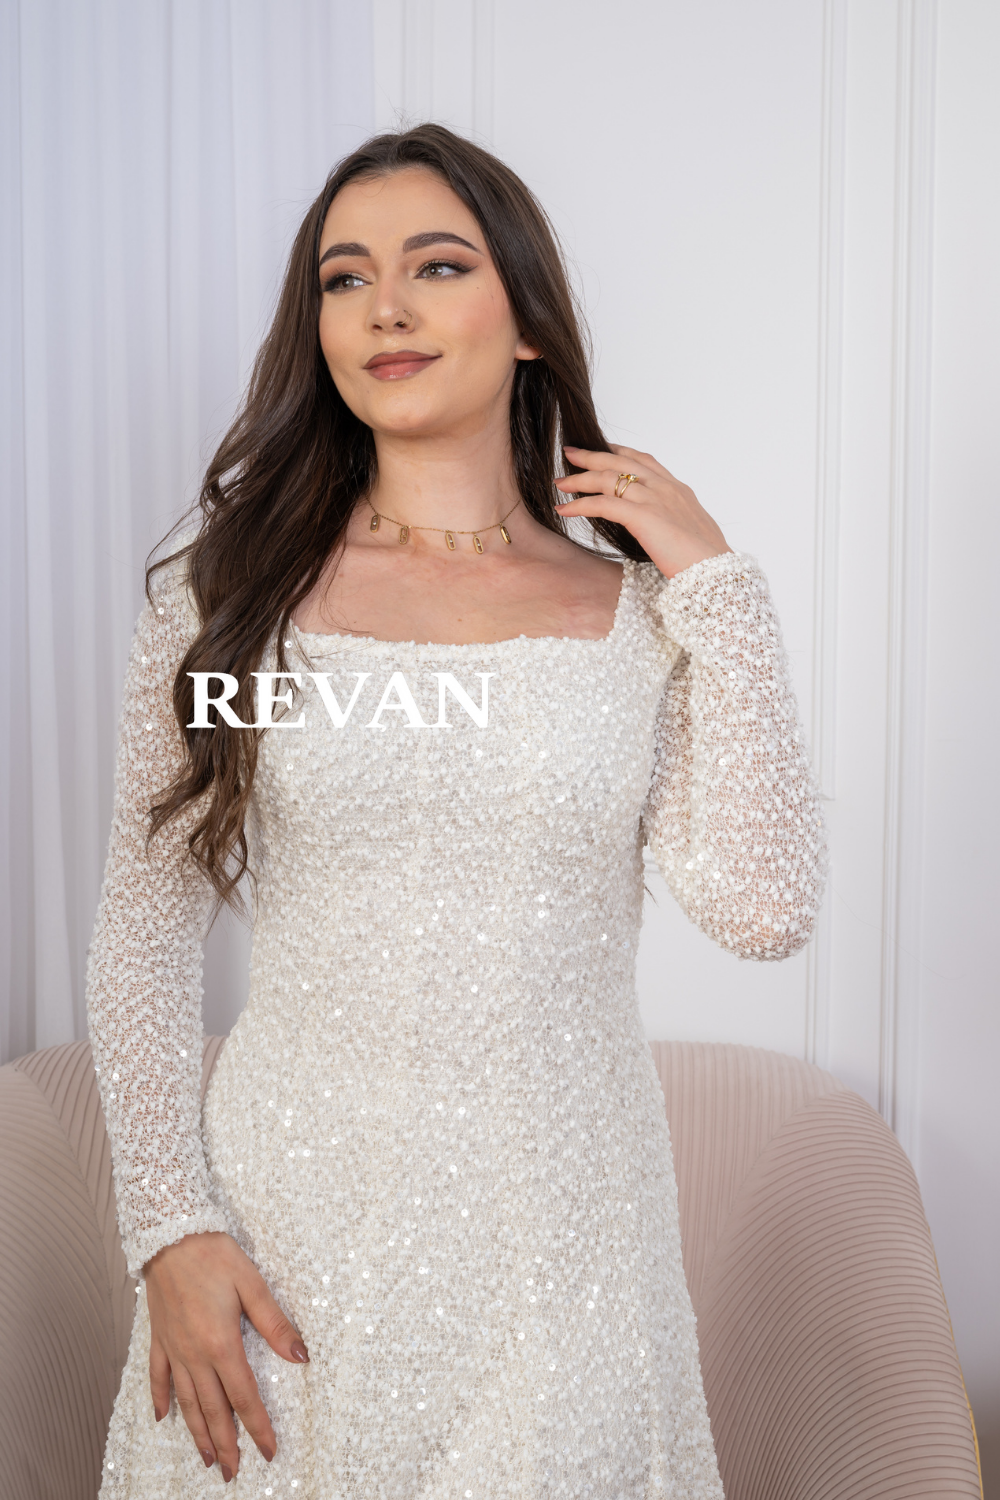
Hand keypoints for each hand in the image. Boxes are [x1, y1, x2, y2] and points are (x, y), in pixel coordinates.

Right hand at [145, 1231, 308, 1481]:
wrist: (170, 1235)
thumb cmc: (214, 1255)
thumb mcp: (252, 1285)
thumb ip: (275, 1325)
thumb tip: (301, 1357)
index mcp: (221, 1344)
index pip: (244, 1397)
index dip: (258, 1427)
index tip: (268, 1451)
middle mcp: (194, 1354)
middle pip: (213, 1409)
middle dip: (226, 1443)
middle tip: (233, 1473)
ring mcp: (174, 1348)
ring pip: (186, 1402)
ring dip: (197, 1433)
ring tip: (206, 1459)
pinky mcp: (159, 1338)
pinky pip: (158, 1377)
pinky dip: (160, 1400)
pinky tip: (162, 1418)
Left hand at [554, 444, 731, 579]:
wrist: (716, 572)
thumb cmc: (706, 560)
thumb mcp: (690, 531)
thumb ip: (673, 521)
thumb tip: (661, 527)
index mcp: (677, 489)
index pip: (644, 460)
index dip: (619, 452)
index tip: (602, 449)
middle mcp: (665, 488)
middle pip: (621, 461)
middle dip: (592, 455)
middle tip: (571, 452)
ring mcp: (654, 499)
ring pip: (608, 478)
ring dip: (580, 479)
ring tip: (561, 482)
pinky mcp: (643, 516)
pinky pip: (603, 503)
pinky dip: (580, 504)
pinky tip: (565, 509)